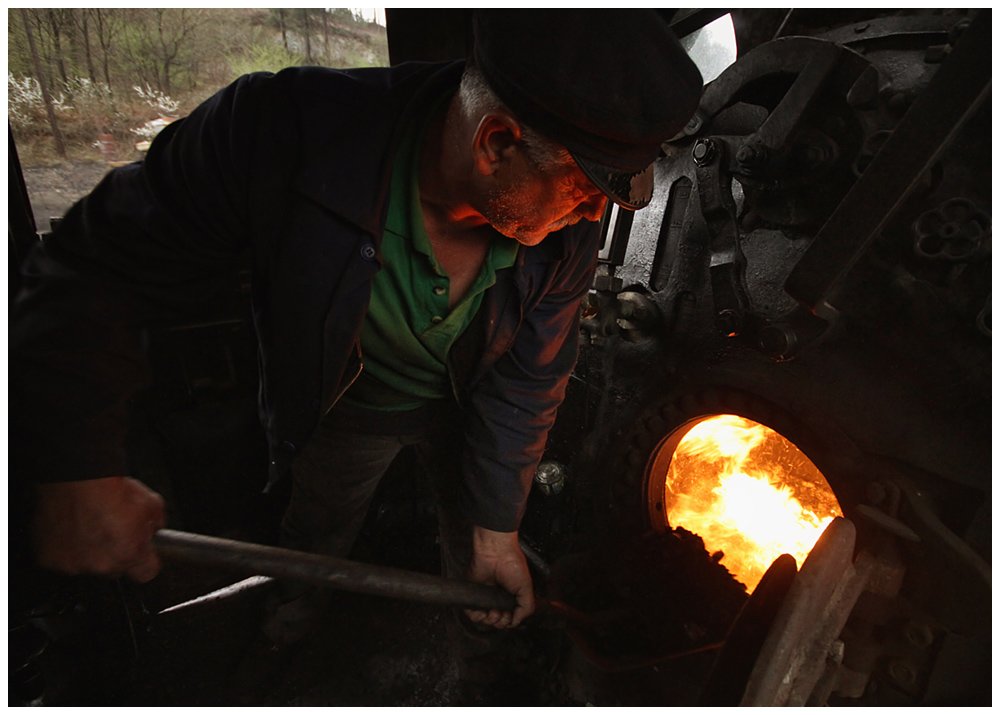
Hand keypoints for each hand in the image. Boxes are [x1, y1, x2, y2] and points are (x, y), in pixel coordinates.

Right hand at [32, 476, 165, 581]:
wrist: (78, 478)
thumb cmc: (111, 488)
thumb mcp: (152, 504)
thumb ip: (156, 524)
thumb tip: (155, 529)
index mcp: (130, 554)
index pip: (146, 573)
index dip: (145, 561)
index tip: (143, 553)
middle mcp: (102, 565)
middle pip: (114, 568)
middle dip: (115, 553)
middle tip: (112, 530)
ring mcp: (74, 564)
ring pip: (87, 564)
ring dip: (89, 550)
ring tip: (89, 525)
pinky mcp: (50, 559)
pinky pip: (62, 558)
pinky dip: (66, 546)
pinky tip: (72, 527)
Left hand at [464, 526, 534, 628]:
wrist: (496, 554)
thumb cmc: (512, 564)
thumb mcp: (526, 587)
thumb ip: (526, 607)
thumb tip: (517, 622)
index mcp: (511, 597)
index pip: (509, 618)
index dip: (509, 622)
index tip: (510, 617)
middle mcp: (498, 598)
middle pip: (496, 621)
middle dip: (500, 622)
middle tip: (502, 614)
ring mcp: (485, 597)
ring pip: (484, 620)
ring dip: (489, 620)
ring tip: (493, 612)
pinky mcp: (474, 595)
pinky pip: (471, 612)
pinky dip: (476, 617)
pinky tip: (483, 612)